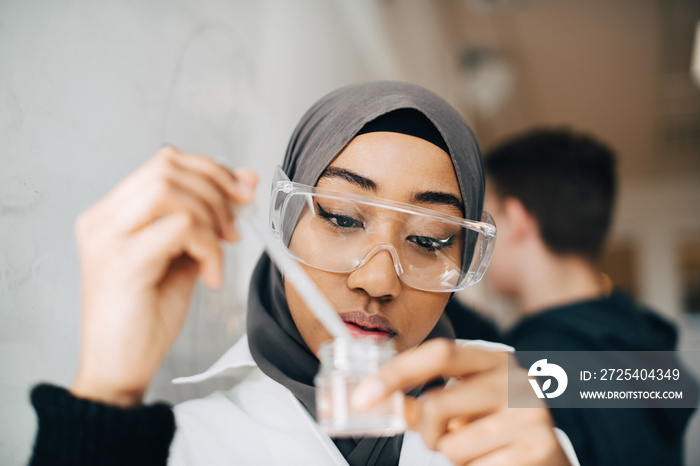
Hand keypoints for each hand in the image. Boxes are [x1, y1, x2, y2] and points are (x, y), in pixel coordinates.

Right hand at [71, 146, 256, 406]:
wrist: (119, 369)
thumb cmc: (146, 315)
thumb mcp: (183, 257)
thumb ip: (208, 218)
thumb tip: (245, 180)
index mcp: (112, 214)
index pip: (163, 162)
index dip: (210, 170)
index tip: (240, 194)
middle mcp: (103, 220)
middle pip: (167, 166)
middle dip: (216, 190)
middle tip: (234, 228)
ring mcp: (107, 239)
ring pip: (171, 188)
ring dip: (211, 218)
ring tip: (219, 254)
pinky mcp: (123, 262)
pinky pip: (181, 226)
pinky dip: (209, 247)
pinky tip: (210, 277)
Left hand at [352, 339, 570, 465]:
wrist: (547, 459)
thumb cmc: (497, 428)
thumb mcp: (464, 405)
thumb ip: (425, 401)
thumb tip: (379, 400)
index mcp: (493, 359)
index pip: (439, 352)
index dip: (397, 373)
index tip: (364, 395)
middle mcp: (516, 379)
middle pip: (438, 403)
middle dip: (426, 431)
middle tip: (437, 438)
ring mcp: (530, 414)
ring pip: (452, 444)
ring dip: (452, 455)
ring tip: (478, 448)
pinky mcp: (537, 448)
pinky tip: (493, 461)